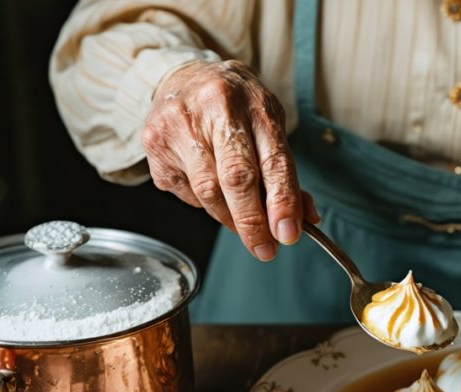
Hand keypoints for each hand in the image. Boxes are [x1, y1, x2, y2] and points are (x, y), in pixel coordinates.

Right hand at [142, 60, 318, 260]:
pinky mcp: (155, 143)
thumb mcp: (269, 127)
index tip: (288, 234)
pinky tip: (208, 185)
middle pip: (235, 178)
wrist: (184, 74)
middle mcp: (215, 109)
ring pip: (207, 192)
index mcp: (255, 105)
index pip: (273, 161)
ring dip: (228, 217)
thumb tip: (306, 219)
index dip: (282, 202)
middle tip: (264, 248)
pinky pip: (184, 192)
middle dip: (252, 222)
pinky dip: (202, 202)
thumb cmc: (236, 107)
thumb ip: (285, 173)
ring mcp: (179, 125)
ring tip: (240, 220)